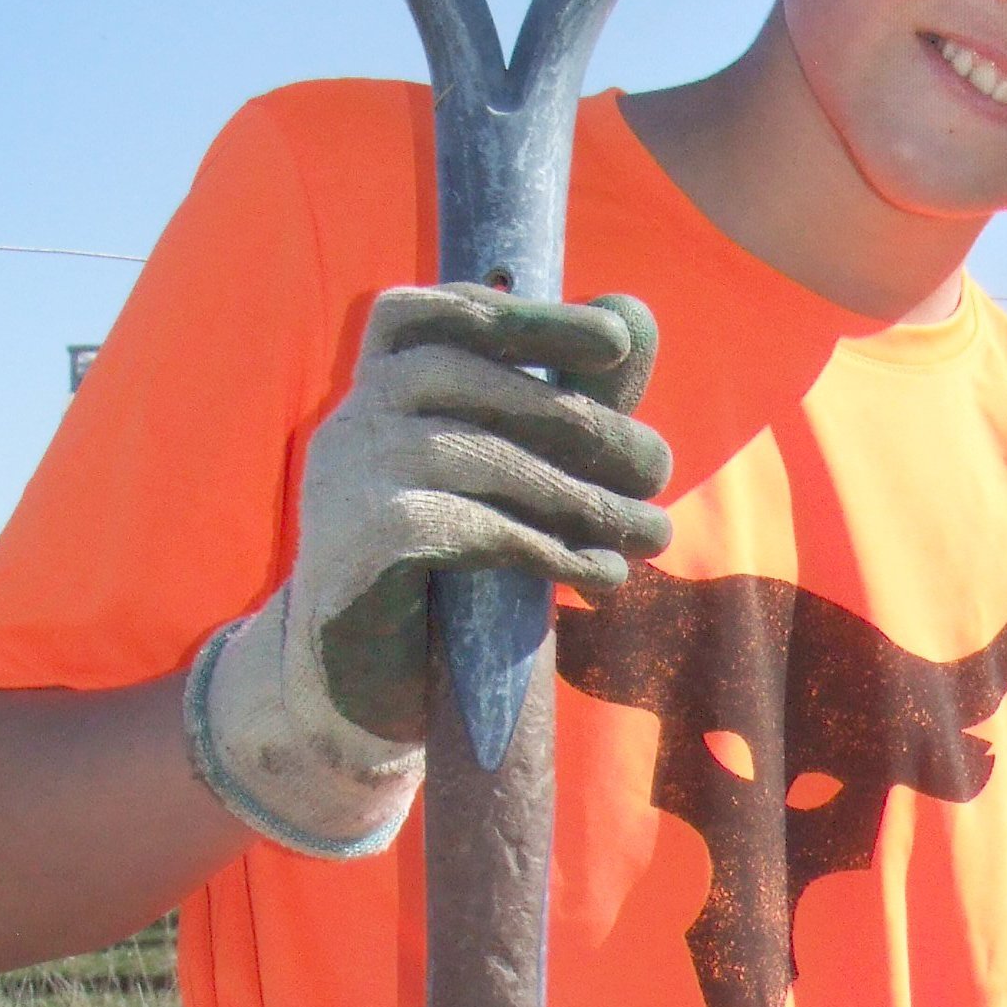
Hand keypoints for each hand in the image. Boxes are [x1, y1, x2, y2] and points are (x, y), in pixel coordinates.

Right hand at [185, 287, 670, 855]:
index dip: (527, 317)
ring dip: (583, 497)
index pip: (433, 316)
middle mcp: (350, 423)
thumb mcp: (499, 484)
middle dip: (581, 421)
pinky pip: (467, 528)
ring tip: (652, 533)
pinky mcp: (359, 547)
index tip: (616, 339)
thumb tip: (636, 316)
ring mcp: (345, 481)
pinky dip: (547, 549)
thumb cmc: (439, 576)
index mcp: (376, 391)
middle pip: (471, 382)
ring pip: (479, 458)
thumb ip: (560, 404)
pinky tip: (600, 576)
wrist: (348, 691)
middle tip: (661, 466)